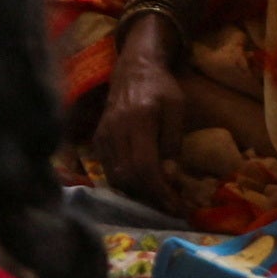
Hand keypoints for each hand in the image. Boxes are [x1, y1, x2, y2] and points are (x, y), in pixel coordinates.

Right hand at [90, 12, 191, 199]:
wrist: (134, 68)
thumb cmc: (161, 87)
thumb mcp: (177, 109)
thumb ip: (173, 143)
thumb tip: (170, 177)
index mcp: (138, 120)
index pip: (145, 167)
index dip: (161, 193)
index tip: (178, 209)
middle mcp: (115, 130)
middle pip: (129, 177)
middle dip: (152, 199)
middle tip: (171, 208)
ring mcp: (103, 135)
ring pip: (116, 177)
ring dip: (138, 194)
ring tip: (159, 199)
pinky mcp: (98, 139)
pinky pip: (109, 170)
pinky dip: (126, 184)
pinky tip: (143, 186)